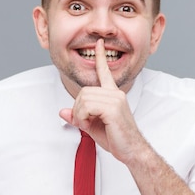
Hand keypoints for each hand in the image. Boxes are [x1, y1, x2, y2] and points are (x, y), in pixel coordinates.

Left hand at [59, 39, 147, 162]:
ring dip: (80, 115)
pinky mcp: (113, 108)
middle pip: (83, 91)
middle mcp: (115, 93)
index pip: (105, 72)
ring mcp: (115, 99)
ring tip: (89, 125)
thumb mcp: (92, 127)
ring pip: (83, 99)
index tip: (99, 43)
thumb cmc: (116, 139)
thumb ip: (78, 117)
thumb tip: (62, 112)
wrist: (132, 151)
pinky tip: (90, 125)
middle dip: (78, 109)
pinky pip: (87, 107)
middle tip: (85, 123)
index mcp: (113, 94)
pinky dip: (83, 118)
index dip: (100, 57)